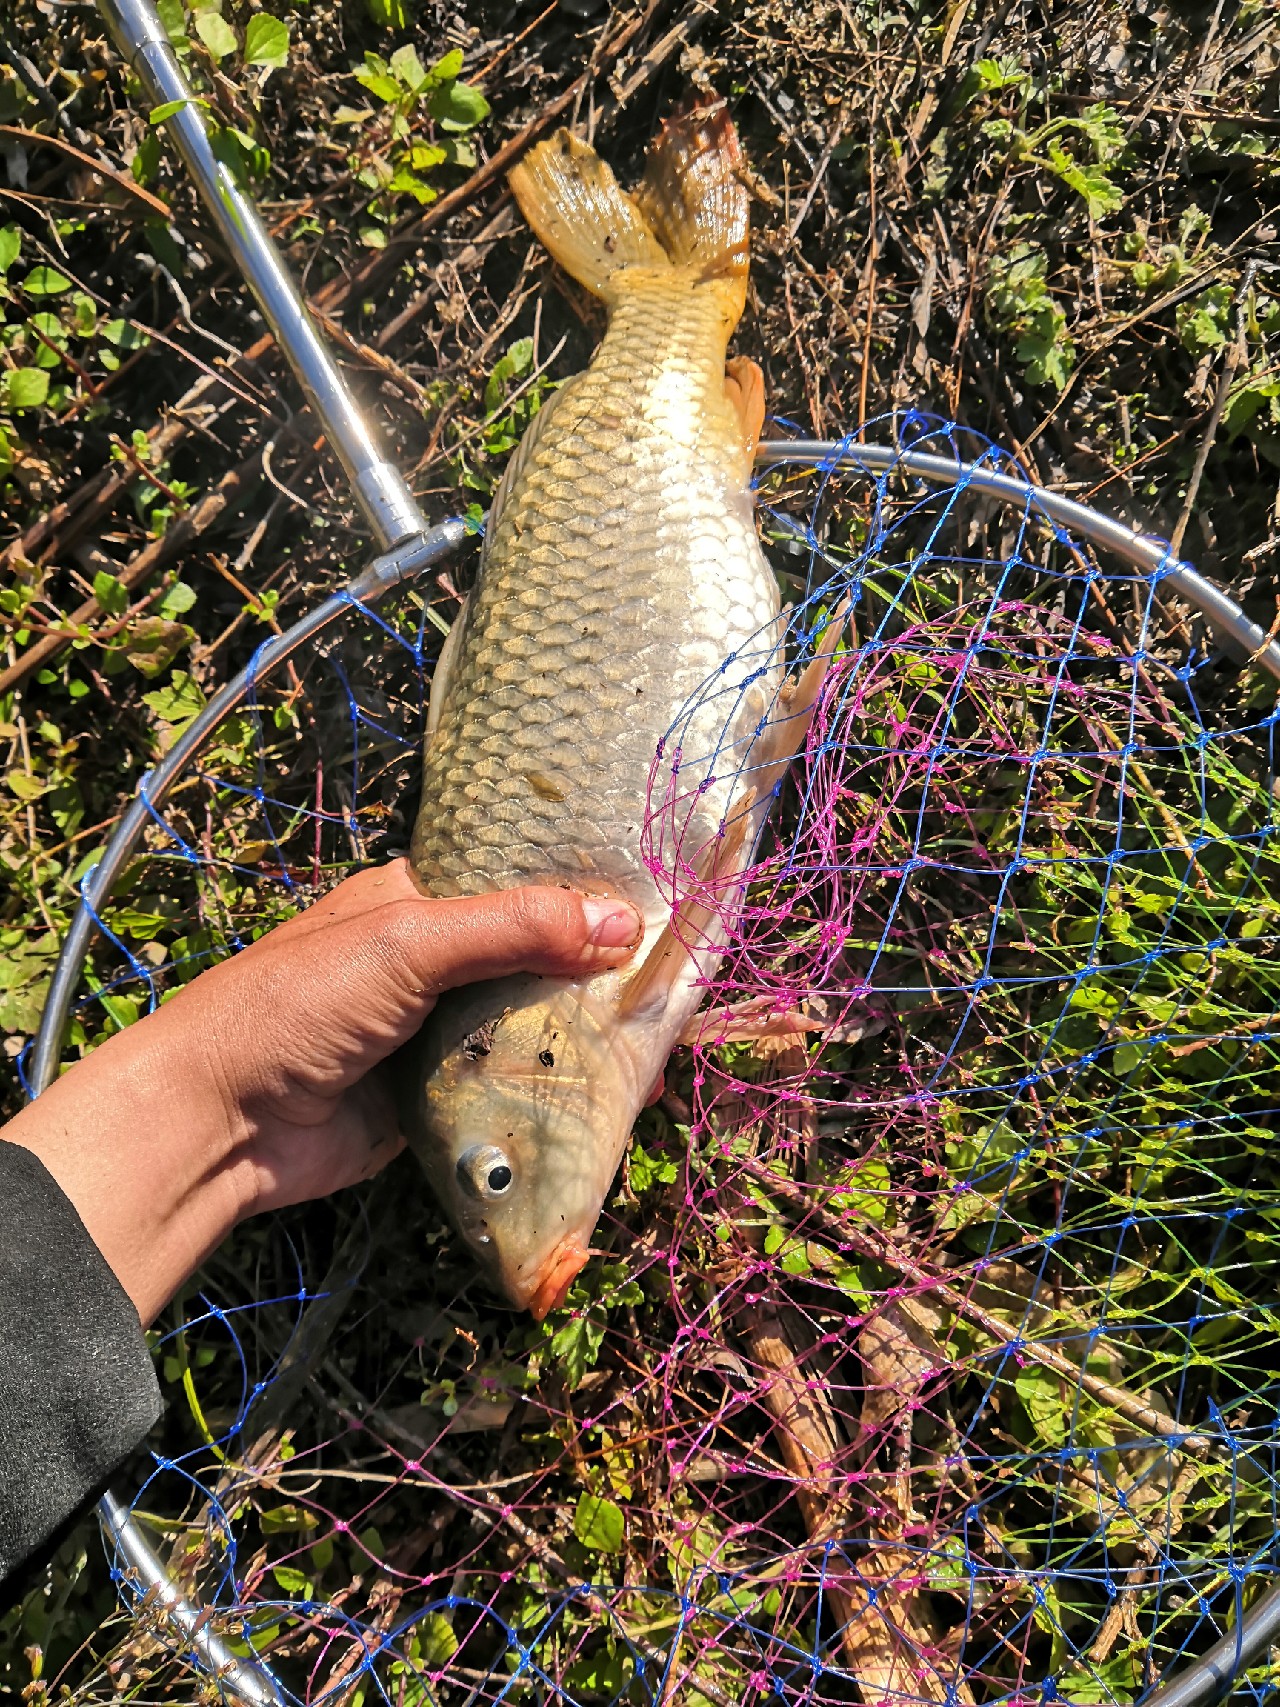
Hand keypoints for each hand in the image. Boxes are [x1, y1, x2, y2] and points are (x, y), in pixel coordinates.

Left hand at [4, 860, 641, 1325]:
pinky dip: (556, 1094)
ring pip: (530, 1028)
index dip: (581, 890)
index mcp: (417, 901)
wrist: (221, 1123)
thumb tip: (622, 923)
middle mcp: (432, 963)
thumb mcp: (408, 943)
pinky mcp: (440, 1099)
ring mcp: (437, 1034)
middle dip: (598, 974)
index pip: (516, 882)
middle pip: (535, 961)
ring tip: (663, 1042)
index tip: (658, 899)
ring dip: (585, 1038)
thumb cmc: (298, 1005)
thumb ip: (513, 928)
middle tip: (676, 981)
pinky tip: (616, 1097)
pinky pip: (512, 1091)